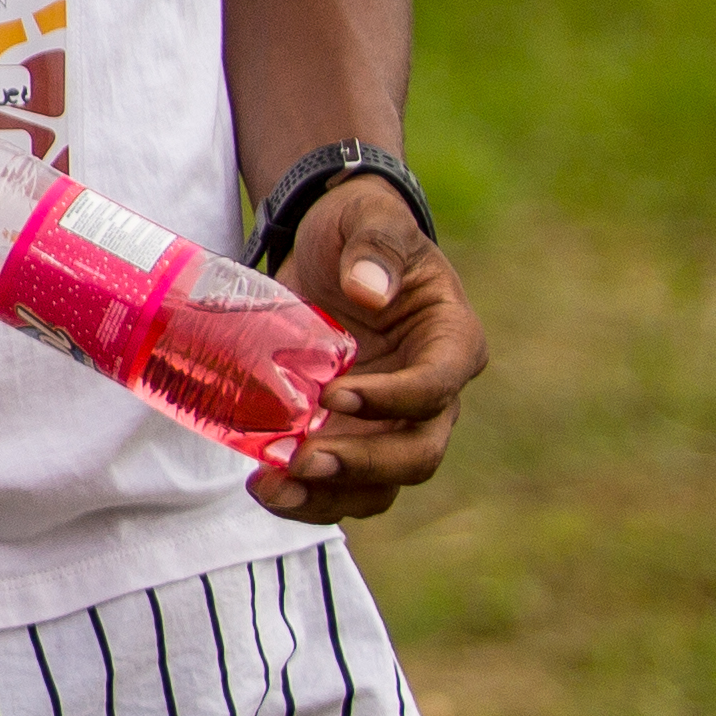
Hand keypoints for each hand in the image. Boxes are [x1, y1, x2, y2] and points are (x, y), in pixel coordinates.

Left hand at [257, 176, 482, 521]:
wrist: (330, 248)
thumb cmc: (359, 230)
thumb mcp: (369, 220)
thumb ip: (375, 247)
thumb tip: (369, 291)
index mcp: (453, 342)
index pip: (438, 386)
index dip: (393, 399)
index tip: (335, 394)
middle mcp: (433, 394)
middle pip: (417, 451)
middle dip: (363, 464)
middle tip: (302, 459)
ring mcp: (392, 422)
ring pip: (382, 483)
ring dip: (330, 495)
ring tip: (271, 489)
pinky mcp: (353, 434)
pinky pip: (343, 483)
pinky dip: (307, 494)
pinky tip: (263, 485)